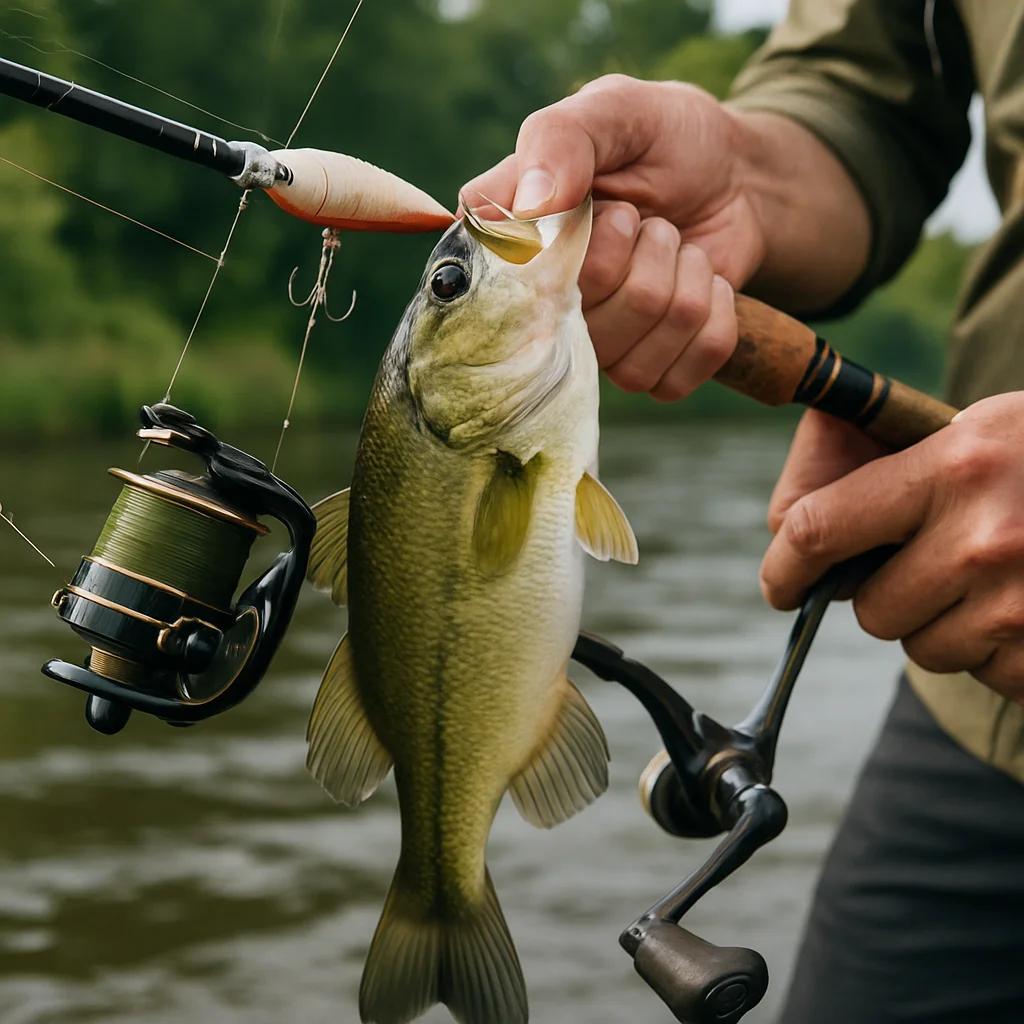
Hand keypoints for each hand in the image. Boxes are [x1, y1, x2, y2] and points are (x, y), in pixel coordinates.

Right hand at [462, 74, 869, 400]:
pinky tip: (704, 283)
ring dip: (682, 284)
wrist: (740, 176)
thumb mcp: (616, 111)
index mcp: (514, 246)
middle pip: (589, 322)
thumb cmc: (665, 140)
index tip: (612, 207)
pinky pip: (679, 377)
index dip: (567, 254)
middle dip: (646, 253)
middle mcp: (545, 308)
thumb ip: (561, 141)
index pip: (507, 289)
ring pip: (635, 361)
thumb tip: (530, 208)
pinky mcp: (649, 371)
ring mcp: (597, 348)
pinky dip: (713, 319)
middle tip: (649, 217)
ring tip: (677, 245)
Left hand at [761, 396, 1023, 703]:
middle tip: (927, 564)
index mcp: (954, 468)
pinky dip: (996, 650)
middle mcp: (984, 539)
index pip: (817, 528)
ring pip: (925, 648)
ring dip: (943, 623)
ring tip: (996, 576)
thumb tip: (791, 529)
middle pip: (871, 609)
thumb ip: (891, 471)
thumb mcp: (979, 430)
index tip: (781, 584)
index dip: (784, 566)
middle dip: (883, 594)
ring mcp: (1022, 605)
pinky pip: (985, 673)